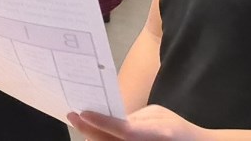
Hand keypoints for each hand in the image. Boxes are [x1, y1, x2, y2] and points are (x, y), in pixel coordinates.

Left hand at [69, 107, 207, 140]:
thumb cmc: (177, 129)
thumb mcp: (158, 115)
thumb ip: (134, 117)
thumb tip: (109, 118)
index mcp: (156, 133)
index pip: (124, 130)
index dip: (101, 122)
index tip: (82, 113)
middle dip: (89, 131)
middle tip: (73, 116)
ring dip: (92, 137)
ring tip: (81, 124)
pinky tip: (93, 134)